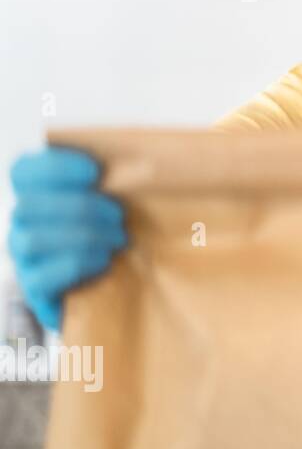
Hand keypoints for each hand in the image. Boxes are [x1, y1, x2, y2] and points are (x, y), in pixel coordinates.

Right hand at [7, 147, 126, 331]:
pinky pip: (41, 278)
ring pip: (33, 240)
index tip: (94, 171)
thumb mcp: (113, 200)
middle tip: (118, 216)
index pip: (22, 172)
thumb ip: (109, 180)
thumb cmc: (114, 231)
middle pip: (27, 206)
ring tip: (118, 240)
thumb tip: (132, 159)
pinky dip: (78, 265)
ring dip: (84, 237)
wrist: (116, 286)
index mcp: (36, 194)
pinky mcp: (35, 289)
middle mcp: (22, 224)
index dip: (54, 167)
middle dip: (81, 208)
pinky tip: (104, 261)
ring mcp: (23, 258)